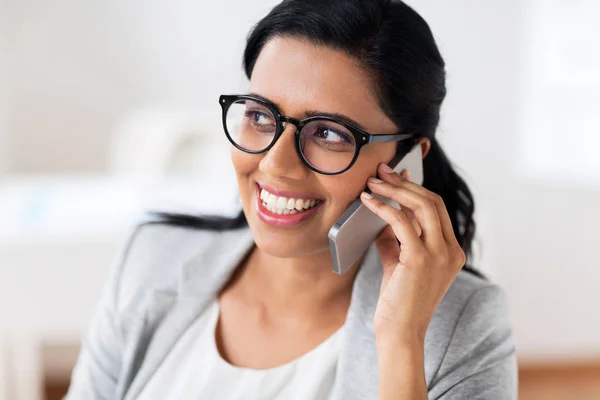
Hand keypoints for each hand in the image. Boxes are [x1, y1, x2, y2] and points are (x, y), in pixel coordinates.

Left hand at [361, 163, 466, 344]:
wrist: (399, 332)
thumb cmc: (398, 300)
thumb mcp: (399, 263)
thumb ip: (395, 239)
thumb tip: (381, 215)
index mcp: (452, 251)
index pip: (437, 209)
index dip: (416, 187)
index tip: (396, 175)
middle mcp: (452, 251)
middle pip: (432, 202)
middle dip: (405, 182)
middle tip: (381, 171)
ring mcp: (440, 254)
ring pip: (422, 206)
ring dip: (395, 189)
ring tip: (373, 181)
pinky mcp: (421, 259)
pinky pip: (401, 222)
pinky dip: (383, 207)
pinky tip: (368, 201)